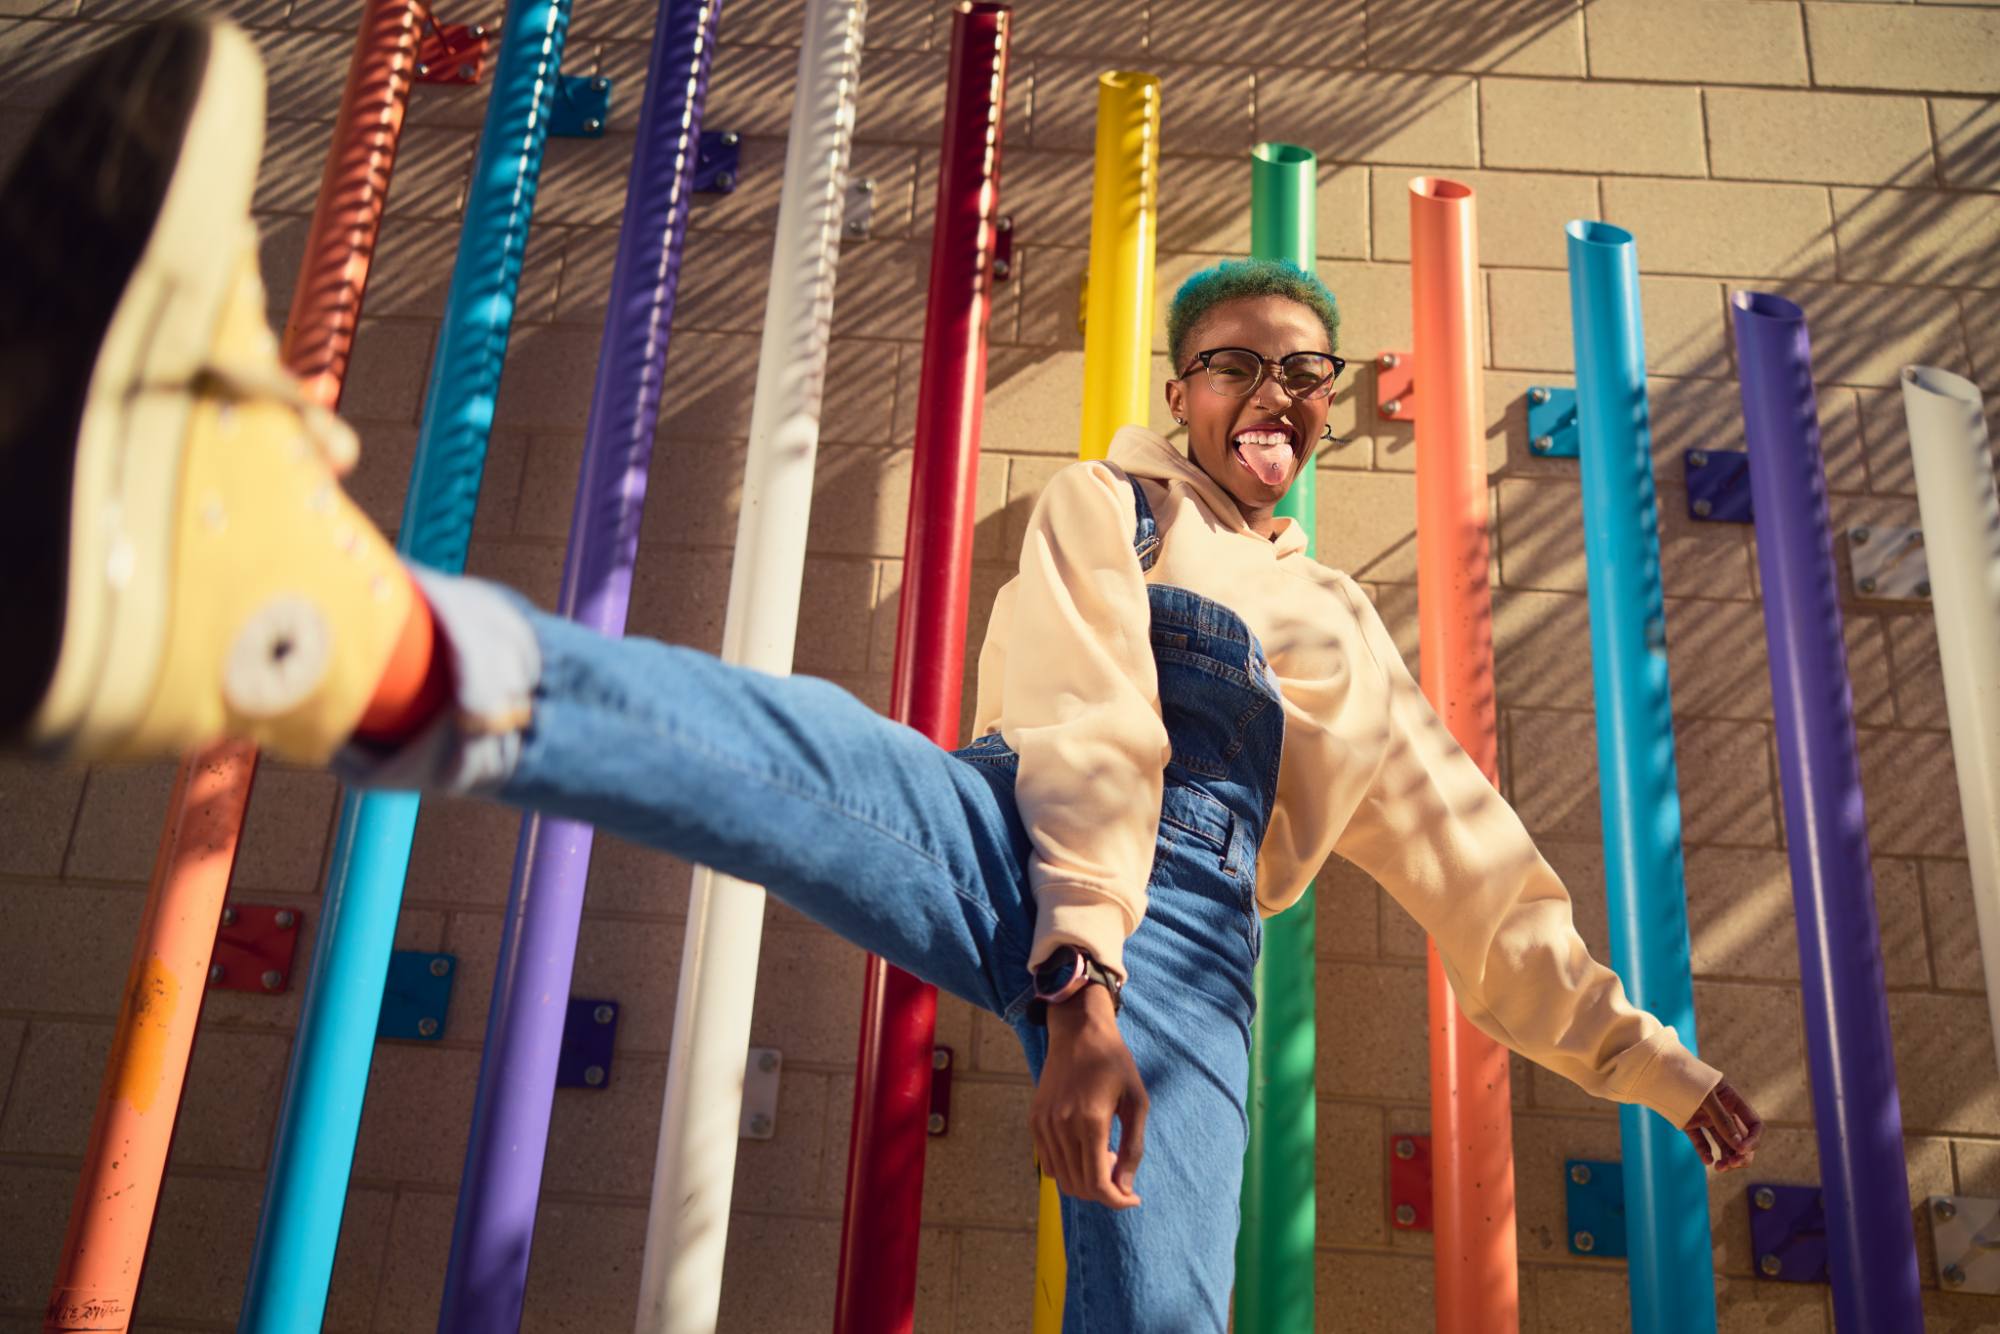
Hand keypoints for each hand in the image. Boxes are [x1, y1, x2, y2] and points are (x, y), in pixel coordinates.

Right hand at [1032, 985, 1148, 1208]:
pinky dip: (1068, 1168)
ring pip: (1062, 1179)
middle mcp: (1061, 1126)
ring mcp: (1043, 1124)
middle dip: (1104, 1191)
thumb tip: (1125, 1188)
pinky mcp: (1034, 1120)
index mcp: (1090, 1122)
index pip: (1098, 1184)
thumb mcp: (1137, 1101)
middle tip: (1120, 1166)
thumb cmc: (1114, 1062)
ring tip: (1105, 1154)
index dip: (1117, 1200)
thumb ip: (1133, 1147)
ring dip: (1086, 1180)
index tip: (1133, 1199)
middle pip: (1079, 1186)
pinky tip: (1086, 1147)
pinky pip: (1048, 1162)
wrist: (1078, 1030)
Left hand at [1681, 1080, 1762, 1171]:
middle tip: (1732, 1164)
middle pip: (1741, 1139)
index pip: (1754, 1125)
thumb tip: (1739, 1146)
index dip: (1753, 1140)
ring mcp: (1707, 1119)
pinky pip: (1702, 1143)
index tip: (1742, 1150)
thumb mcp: (1707, 1097)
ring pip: (1724, 1145)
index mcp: (1733, 1101)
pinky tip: (1707, 1161)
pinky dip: (1706, 1153)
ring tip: (1719, 1168)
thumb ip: (1722, 1119)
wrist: (1656, 1070)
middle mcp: (1723, 1112)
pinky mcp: (1690, 1125)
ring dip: (1726, 1158)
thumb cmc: (1685, 1078)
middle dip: (1741, 1155)